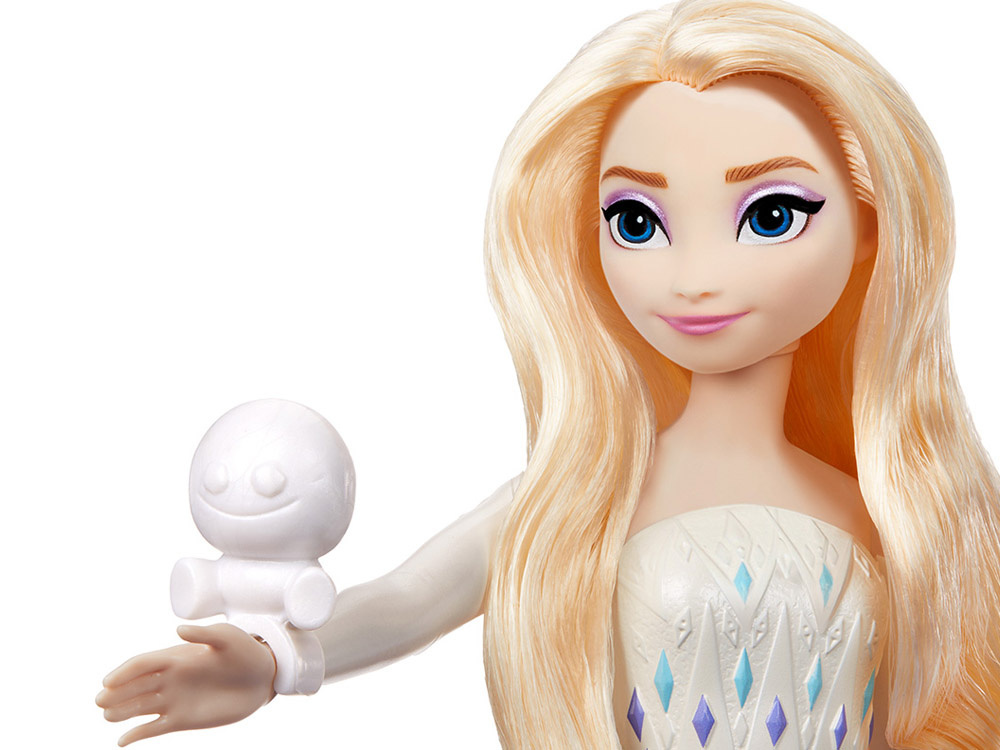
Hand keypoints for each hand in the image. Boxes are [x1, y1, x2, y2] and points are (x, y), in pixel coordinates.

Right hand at [96, 623, 276, 745]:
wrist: (262, 677)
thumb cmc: (246, 652)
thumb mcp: (228, 637)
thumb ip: (204, 634)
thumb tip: (179, 630)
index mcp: (177, 657)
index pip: (143, 664)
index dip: (124, 672)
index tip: (108, 682)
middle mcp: (171, 679)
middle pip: (135, 686)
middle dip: (116, 693)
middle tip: (100, 701)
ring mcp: (175, 699)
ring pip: (140, 707)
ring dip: (122, 711)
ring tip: (106, 716)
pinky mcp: (183, 719)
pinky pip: (155, 728)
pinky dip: (138, 735)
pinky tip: (122, 742)